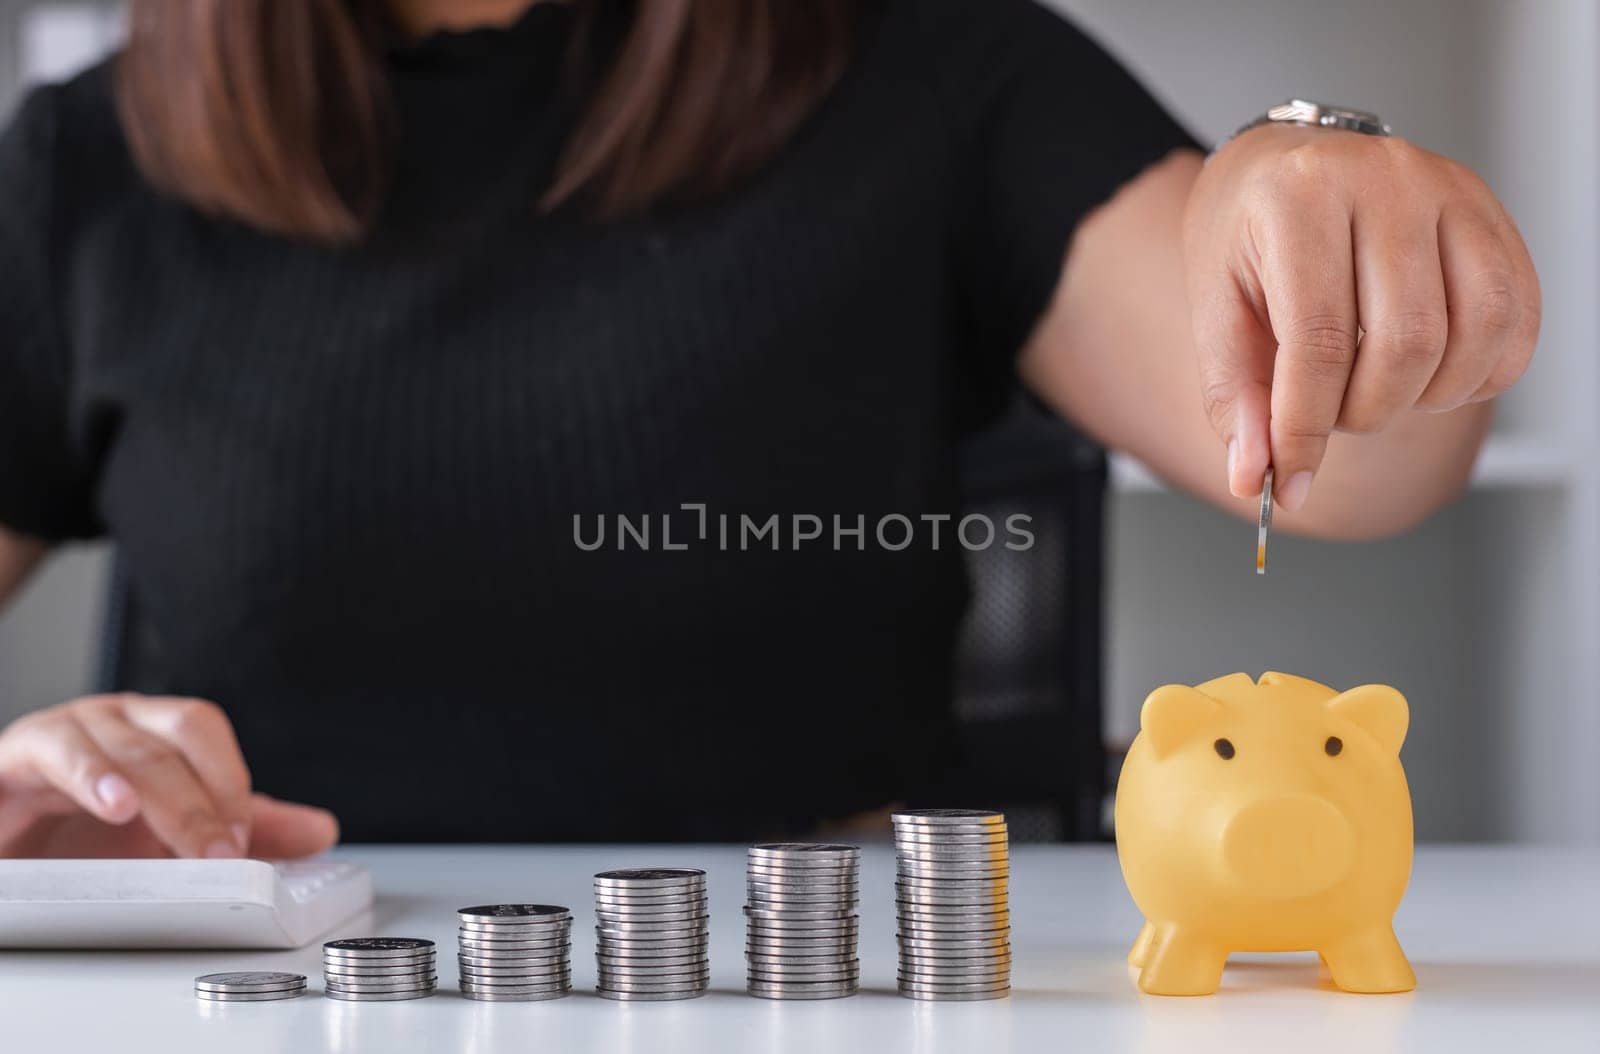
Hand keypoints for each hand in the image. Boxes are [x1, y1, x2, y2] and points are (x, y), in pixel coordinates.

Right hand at [0, 694, 337, 858]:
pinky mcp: (16, 758)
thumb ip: (244, 828)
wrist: (6, 838)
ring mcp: (66, 733)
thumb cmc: (82, 828)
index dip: (229, 781)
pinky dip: (88, 776)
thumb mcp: (171, 833)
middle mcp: (116, 722)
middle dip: (203, 798)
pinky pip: (55, 752)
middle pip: (173, 737)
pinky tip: (113, 804)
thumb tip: (321, 830)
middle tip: (220, 854)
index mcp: (156, 731)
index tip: (243, 841)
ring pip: (121, 745)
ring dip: (154, 791)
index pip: (204, 731)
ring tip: (171, 833)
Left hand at [1184, 123, 1538, 509]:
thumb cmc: (1245, 233)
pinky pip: (1517, 314)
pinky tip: (1432, 377)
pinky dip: (1483, 371)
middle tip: (1334, 414)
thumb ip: (1234, 394)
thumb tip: (1255, 474)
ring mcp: (1450, 191)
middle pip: (1407, 341)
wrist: (1280, 167)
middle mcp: (1386, 180)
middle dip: (1366, 411)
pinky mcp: (1490, 214)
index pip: (1320, 338)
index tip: (1288, 477)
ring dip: (1428, 395)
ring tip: (1379, 393)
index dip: (1306, 426)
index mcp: (1301, 197)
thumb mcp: (1214, 308)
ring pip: (1476, 330)